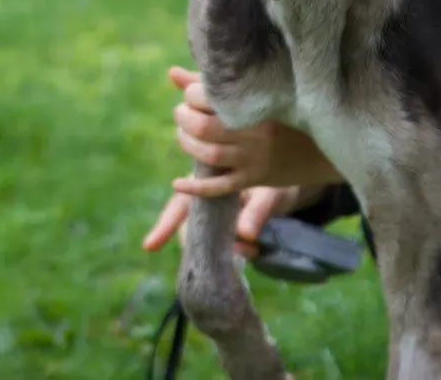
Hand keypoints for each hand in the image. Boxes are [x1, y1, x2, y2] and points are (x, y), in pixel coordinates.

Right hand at [142, 186, 308, 258]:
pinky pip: (226, 246)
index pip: (181, 203)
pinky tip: (254, 248)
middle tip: (209, 262)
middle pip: (188, 226)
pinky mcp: (231, 229)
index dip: (165, 224)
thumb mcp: (269, 192)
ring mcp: (218, 216)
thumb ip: (257, 211)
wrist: (291, 178)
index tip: (149, 246)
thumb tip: (245, 235)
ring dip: (222, 251)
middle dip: (193, 247)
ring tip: (251, 249)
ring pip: (207, 239)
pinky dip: (239, 251)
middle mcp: (207, 199)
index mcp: (208, 181)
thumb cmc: (275, 179)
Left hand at [165, 67, 341, 195]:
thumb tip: (173, 74)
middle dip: (183, 118)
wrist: (329, 141)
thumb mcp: (260, 88)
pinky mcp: (257, 178)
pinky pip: (220, 187)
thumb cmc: (288, 107)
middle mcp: (254, 130)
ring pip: (207, 155)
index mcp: (256, 101)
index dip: (190, 94)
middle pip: (201, 126)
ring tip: (185, 134)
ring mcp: (255, 157)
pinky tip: (178, 182)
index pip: (205, 96)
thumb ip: (215, 82)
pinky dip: (195, 187)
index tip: (193, 93)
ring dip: (186, 144)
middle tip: (183, 112)